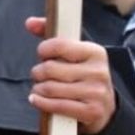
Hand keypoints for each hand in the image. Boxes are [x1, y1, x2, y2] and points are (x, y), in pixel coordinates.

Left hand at [25, 17, 114, 134]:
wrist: (104, 107)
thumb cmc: (82, 75)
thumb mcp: (73, 53)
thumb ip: (51, 35)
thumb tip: (30, 22)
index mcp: (95, 52)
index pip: (59, 45)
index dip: (44, 50)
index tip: (43, 55)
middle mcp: (99, 71)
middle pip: (50, 68)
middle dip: (38, 72)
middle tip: (40, 75)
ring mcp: (96, 92)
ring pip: (50, 88)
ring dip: (38, 89)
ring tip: (40, 88)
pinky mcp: (92, 111)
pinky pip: (56, 105)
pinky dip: (41, 102)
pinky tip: (37, 99)